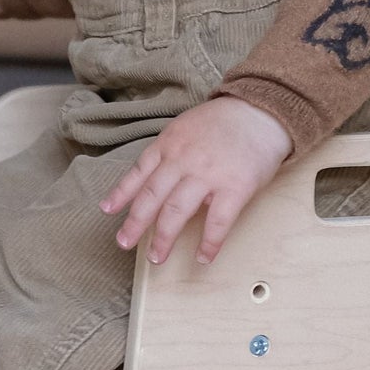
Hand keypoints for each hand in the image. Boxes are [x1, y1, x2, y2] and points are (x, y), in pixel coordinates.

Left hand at [101, 97, 292, 265]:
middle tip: (123, 243)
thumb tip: (157, 183)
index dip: (121, 193)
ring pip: (177, 211)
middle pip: (152, 195)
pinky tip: (202, 258)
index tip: (107, 210)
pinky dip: (209, 243)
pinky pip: (218, 222)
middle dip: (135, 223)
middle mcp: (183, 160)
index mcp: (169, 144)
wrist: (262, 111)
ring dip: (163, 238)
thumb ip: (170, 151)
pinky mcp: (235, 187)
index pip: (139, 171)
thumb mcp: (186, 127)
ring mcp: (208, 174)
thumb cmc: (223, 123)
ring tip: (156, 257)